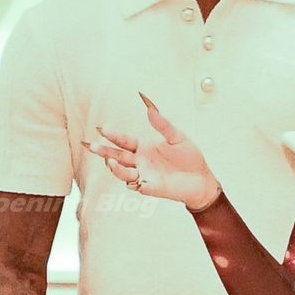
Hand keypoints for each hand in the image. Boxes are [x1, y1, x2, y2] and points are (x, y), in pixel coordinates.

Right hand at [88, 94, 221, 210]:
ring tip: (110, 162)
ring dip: (115, 168)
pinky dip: (134, 184)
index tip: (101, 129)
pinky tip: (133, 180)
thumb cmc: (189, 157)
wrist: (202, 178)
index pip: (123, 140)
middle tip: (91, 146)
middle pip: (117, 156)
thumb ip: (162, 124)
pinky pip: (139, 187)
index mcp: (143, 147)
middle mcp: (140, 161)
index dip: (112, 135)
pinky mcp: (152, 188)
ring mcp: (145, 175)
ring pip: (123, 173)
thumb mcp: (176, 136)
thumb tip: (150, 106)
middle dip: (103, 152)